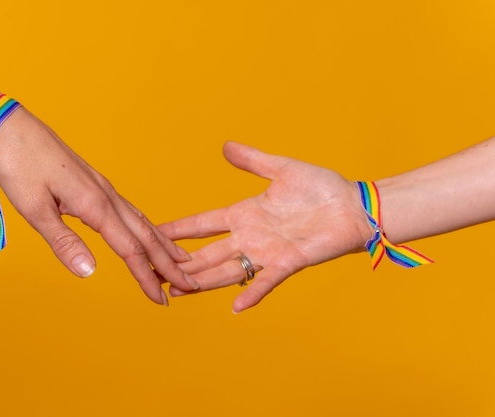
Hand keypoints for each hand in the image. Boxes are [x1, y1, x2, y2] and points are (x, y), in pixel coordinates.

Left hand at [0, 107, 197, 304]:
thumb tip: (89, 272)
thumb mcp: (34, 209)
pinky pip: (131, 210)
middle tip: (187, 284)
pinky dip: (147, 227)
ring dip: (162, 244)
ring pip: (142, 220)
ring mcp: (104, 188)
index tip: (160, 300)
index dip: (146, 276)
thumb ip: (64, 241)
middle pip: (145, 235)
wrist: (13, 127)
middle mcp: (107, 196)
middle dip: (167, 262)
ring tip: (181, 260)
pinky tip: (149, 232)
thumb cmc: (20, 166)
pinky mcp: (97, 184)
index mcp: (94, 204)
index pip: (129, 249)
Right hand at [159, 141, 372, 311]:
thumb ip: (252, 160)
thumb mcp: (282, 168)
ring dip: (203, 282)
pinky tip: (235, 307)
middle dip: (181, 265)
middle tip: (153, 273)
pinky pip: (266, 281)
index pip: (202, 224)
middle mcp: (249, 237)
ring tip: (178, 292)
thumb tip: (225, 146)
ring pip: (226, 270)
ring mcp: (266, 252)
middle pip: (206, 254)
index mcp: (244, 214)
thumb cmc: (321, 187)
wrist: (353, 205)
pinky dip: (252, 294)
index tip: (152, 233)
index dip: (178, 229)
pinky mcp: (288, 263)